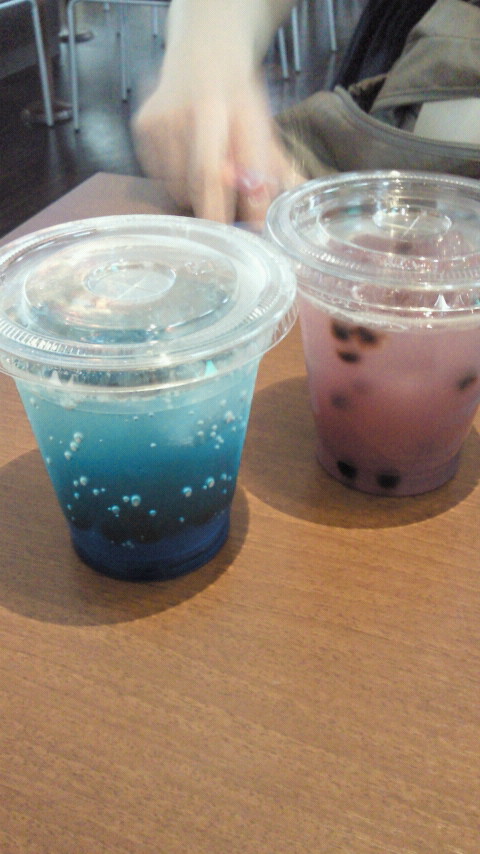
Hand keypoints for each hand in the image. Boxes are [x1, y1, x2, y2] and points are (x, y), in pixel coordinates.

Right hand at [132, 15, 304, 224]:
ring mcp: (166, 116)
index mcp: (237, 106)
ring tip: (209, 180)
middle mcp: (198, 108)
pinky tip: (186, 162)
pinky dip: (177, 183)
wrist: (203, 54)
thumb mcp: (264, 126)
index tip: (257, 225)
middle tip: (227, 225)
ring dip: (198, 198)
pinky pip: (160, 176)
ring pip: (180, 185)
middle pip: (204, 180)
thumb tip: (294, 197)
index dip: (248, 201)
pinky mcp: (144, 125)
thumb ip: (277, 165)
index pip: (246, 165)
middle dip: (218, 211)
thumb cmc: (238, 100)